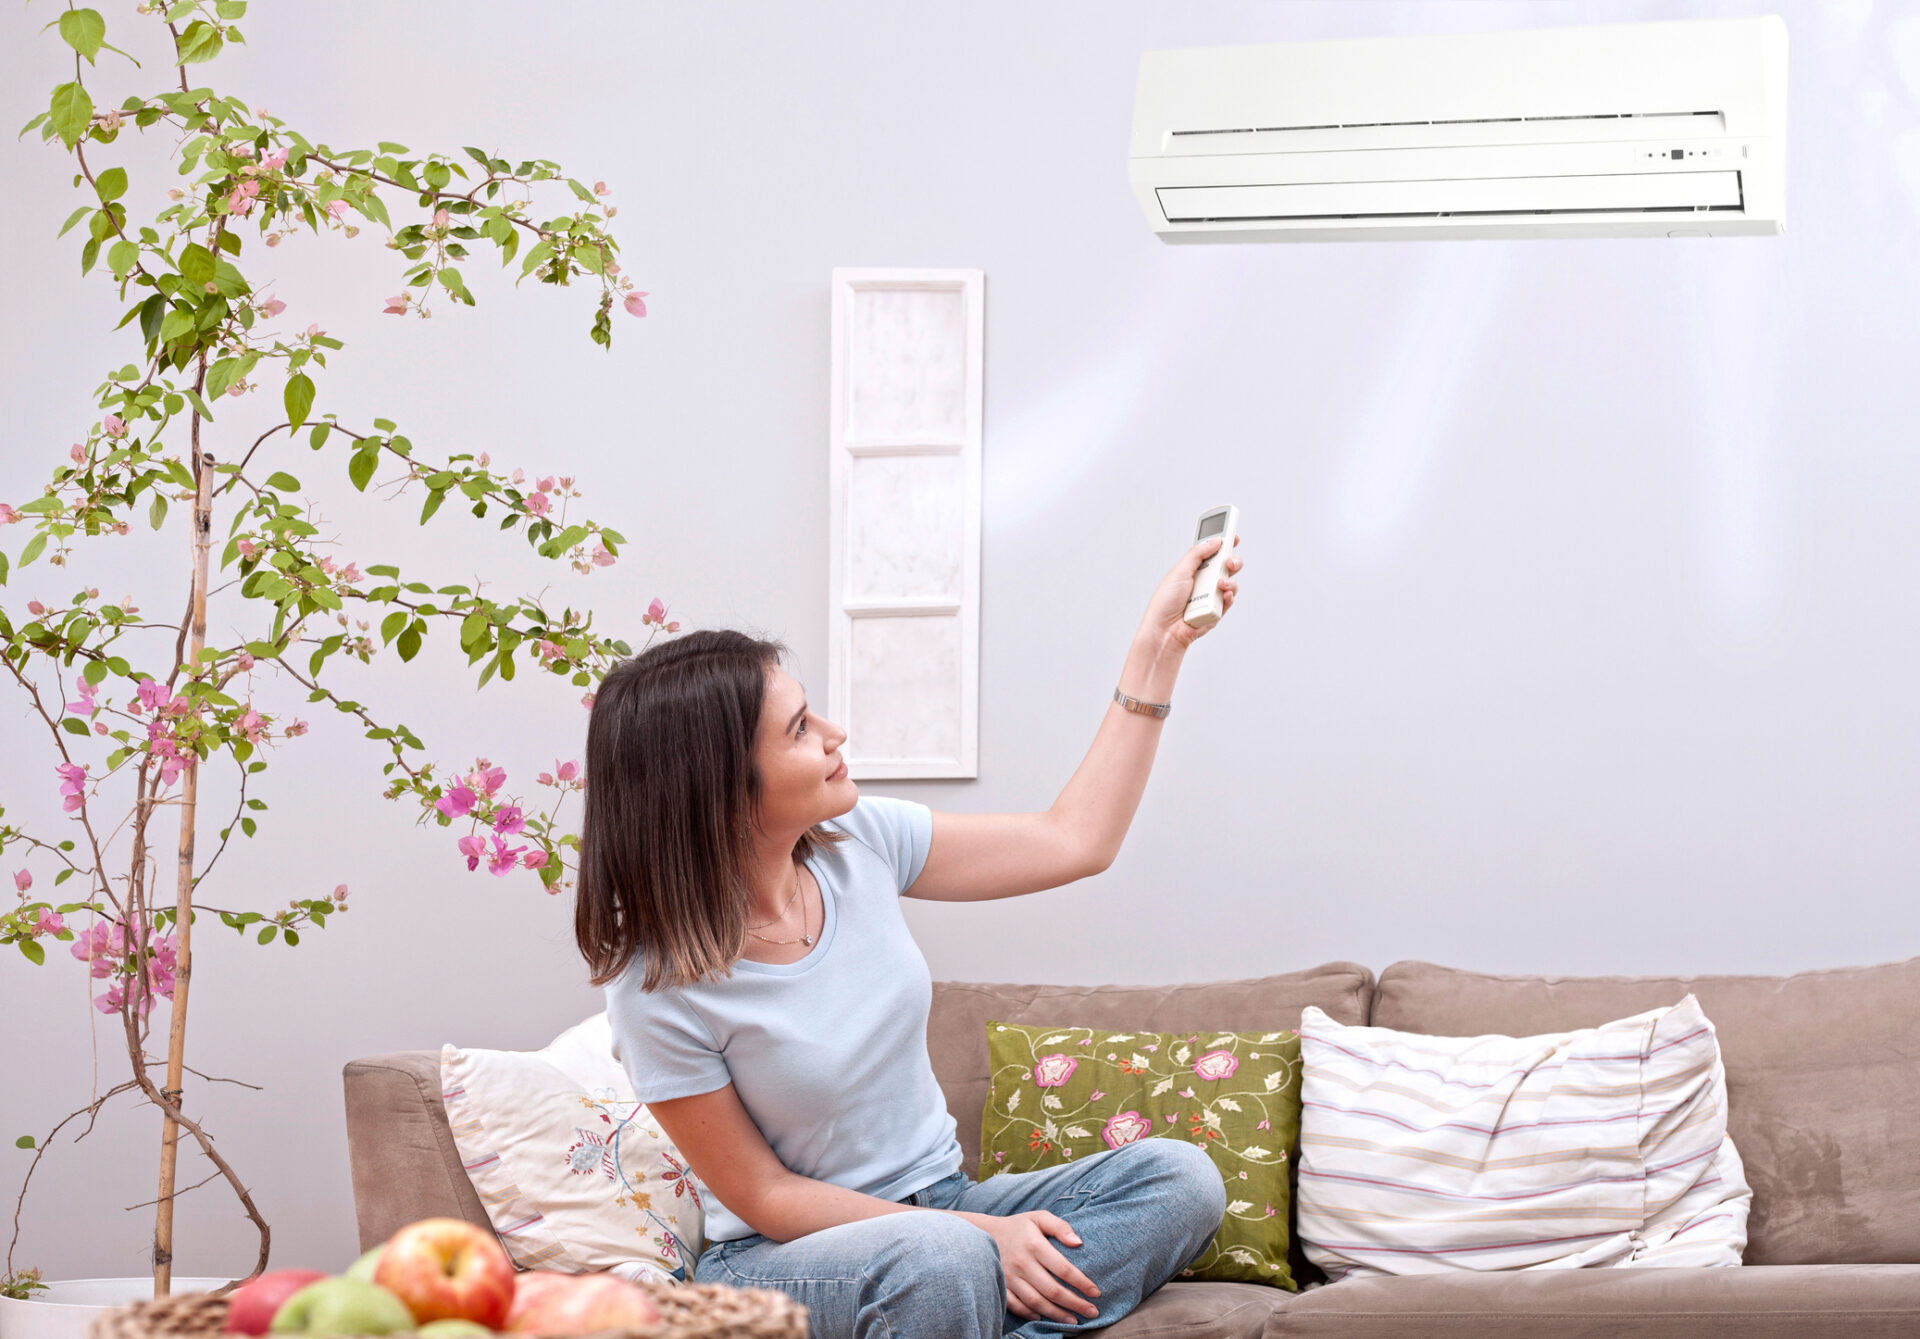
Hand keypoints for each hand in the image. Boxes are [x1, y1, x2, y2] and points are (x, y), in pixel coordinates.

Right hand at [955, 1209, 1099, 1322]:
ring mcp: (1009, 1277)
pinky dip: (1030, 1314)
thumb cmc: (1019, 1227)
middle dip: (1075, 1303)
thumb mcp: (1039, 1218)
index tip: (1096, 1293)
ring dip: (1057, 1314)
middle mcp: (1022, 1263)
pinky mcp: (1001, 1286)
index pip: (1063, 1269)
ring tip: (1074, 1320)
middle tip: (1092, 1312)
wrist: (985, 1233)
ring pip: (1036, 1302)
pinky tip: (1044, 1318)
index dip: (1082, 1283)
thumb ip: (1060, 1227)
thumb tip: (1078, 1242)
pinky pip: (1016, 1306)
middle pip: (1052, 1290)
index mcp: (1034, 1245)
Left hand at [1142, 534, 1242, 650]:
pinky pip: (1229, 601)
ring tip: (1220, 583)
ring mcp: (1211, 596)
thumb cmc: (1166, 602)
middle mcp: (1204, 581)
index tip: (1233, 535)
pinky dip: (1228, 597)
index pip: (1212, 552)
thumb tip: (1215, 540)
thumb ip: (1198, 554)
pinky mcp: (1216, 611)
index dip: (1224, 543)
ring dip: (1230, 580)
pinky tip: (1223, 594)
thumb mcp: (1179, 571)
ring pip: (1231, 583)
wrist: (1165, 630)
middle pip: (1226, 566)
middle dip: (1233, 560)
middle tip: (1230, 561)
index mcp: (1194, 569)